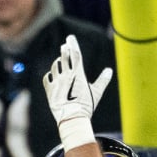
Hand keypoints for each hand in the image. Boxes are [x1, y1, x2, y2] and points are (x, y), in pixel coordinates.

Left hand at [43, 34, 111, 151]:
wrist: (72, 119)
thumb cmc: (85, 106)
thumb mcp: (96, 93)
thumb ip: (102, 80)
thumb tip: (109, 71)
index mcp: (78, 75)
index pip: (75, 54)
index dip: (73, 44)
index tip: (70, 38)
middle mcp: (66, 76)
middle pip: (64, 57)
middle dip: (64, 50)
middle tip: (64, 46)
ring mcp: (57, 82)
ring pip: (55, 66)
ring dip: (58, 63)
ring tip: (60, 62)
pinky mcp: (50, 90)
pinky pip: (47, 78)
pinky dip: (50, 75)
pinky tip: (52, 75)